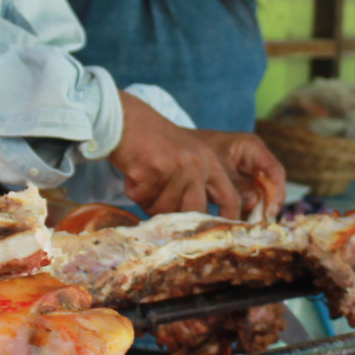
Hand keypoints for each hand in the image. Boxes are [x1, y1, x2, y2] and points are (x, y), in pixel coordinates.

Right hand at [110, 92, 245, 217]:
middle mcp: (198, 164)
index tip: (219, 236)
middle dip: (175, 215)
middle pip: (195, 211)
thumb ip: (196, 184)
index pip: (230, 199)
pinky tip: (133, 174)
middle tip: (157, 201)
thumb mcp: (186, 157)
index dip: (227, 221)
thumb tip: (198, 222)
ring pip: (165, 209)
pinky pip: (143, 199)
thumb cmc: (152, 142)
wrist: (124, 119)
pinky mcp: (154, 168)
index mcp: (210, 162)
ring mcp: (177, 166)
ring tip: (144, 179)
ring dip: (149, 201)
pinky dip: (134, 192)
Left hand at [200, 130, 285, 219]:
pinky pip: (248, 203)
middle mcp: (254, 161)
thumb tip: (254, 203)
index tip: (270, 212)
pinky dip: (243, 214)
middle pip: (270, 188)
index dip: (276, 192)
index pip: (275, 171)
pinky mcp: (239, 188)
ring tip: (242, 225)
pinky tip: (234, 223)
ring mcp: (248, 175)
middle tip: (255, 224)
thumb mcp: (214, 168)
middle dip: (264, 207)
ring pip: (260, 199)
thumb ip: (235, 185)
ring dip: (253, 213)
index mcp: (251, 147)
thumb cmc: (193, 153)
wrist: (175, 153)